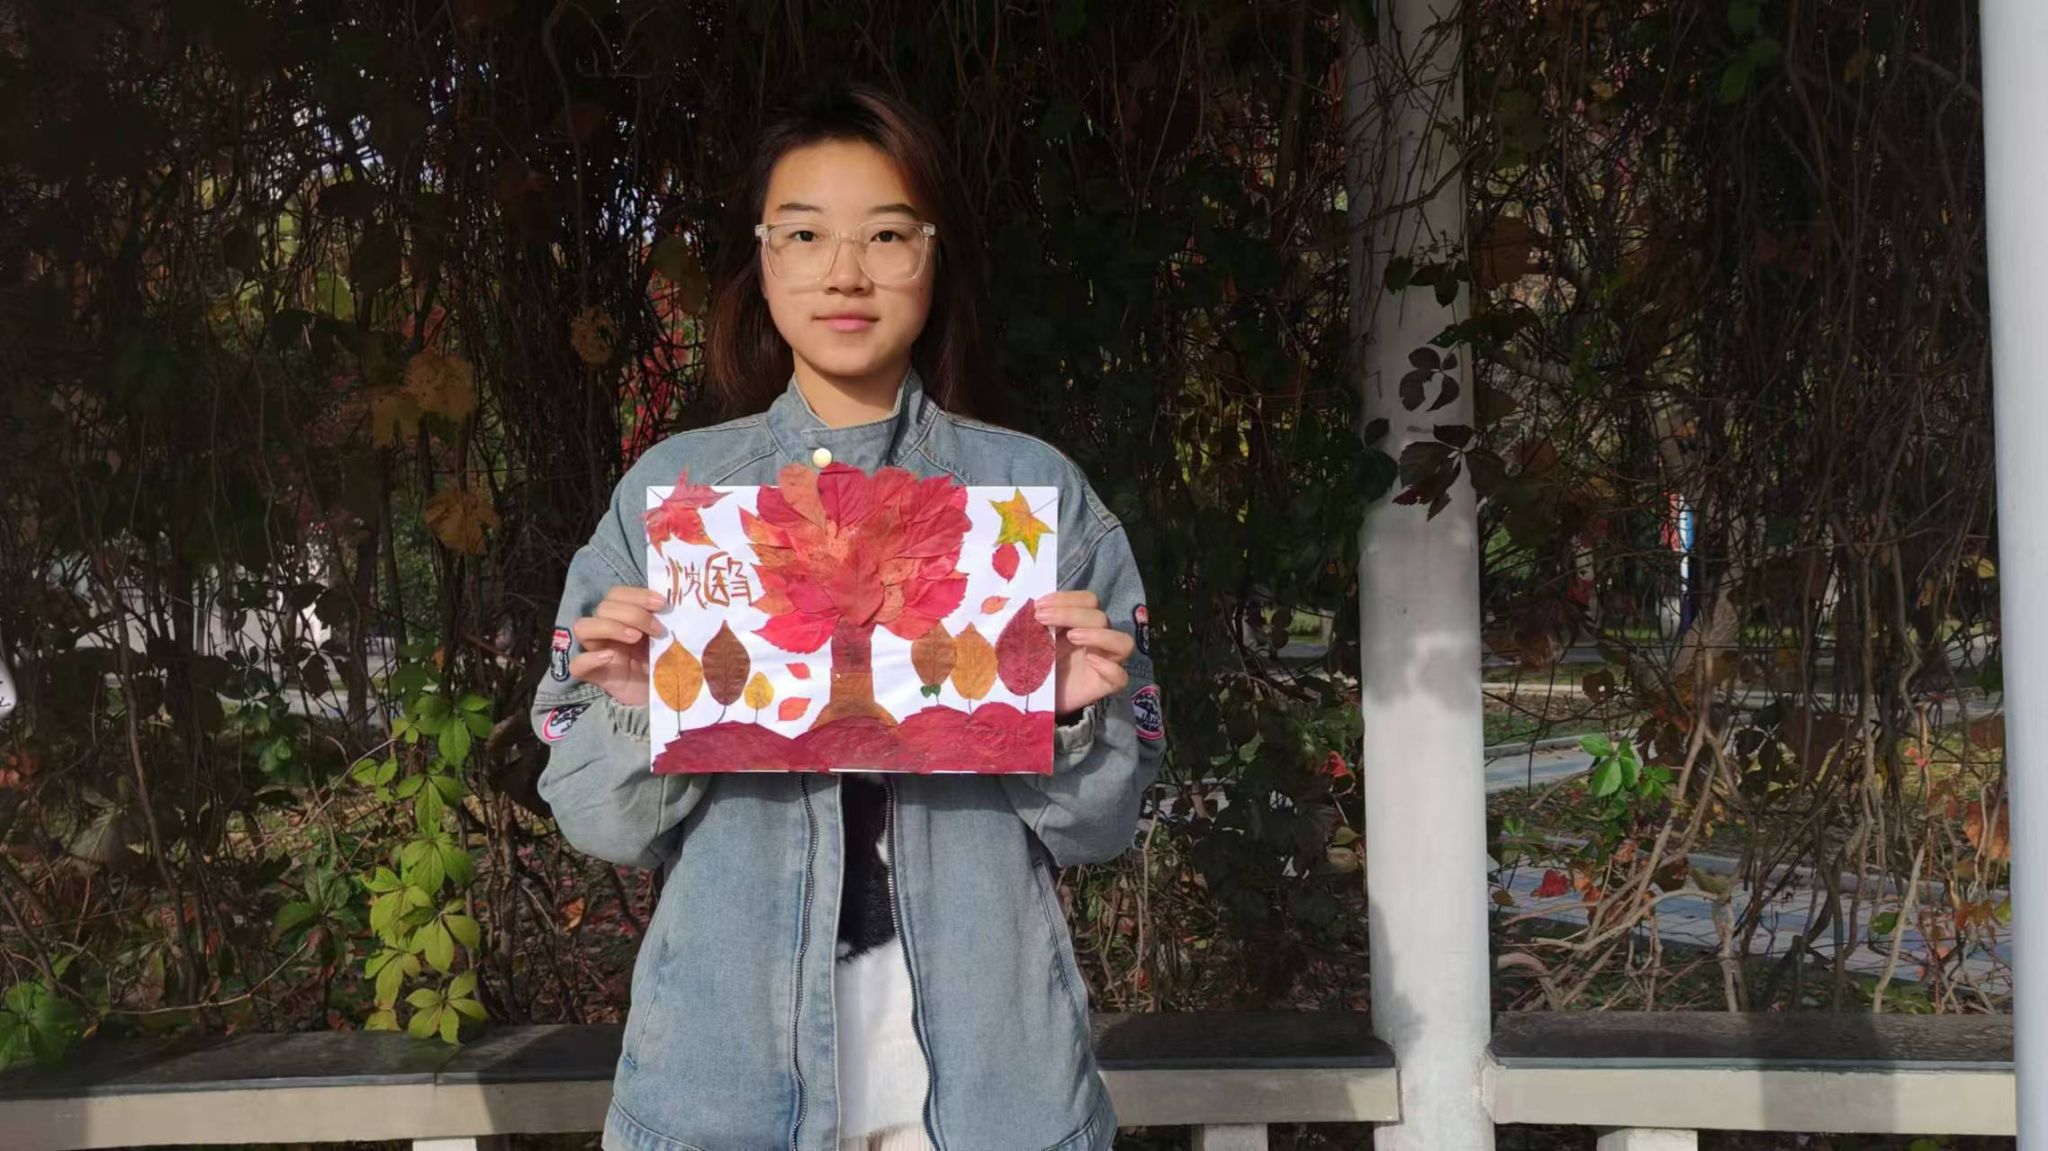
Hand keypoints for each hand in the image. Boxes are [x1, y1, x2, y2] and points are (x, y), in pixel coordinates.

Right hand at [567, 586, 667, 707]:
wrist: (666, 696)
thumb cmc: (667, 662)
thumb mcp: (669, 638)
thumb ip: (667, 621)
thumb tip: (677, 604)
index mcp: (623, 617)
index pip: (616, 594)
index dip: (637, 595)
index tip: (662, 604)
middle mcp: (607, 631)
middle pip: (603, 607)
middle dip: (633, 614)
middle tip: (658, 629)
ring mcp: (598, 652)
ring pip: (583, 627)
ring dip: (610, 627)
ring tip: (636, 638)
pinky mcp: (595, 676)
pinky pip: (576, 665)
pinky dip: (590, 658)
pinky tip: (610, 657)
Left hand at [1034, 591, 1134, 716]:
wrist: (1032, 699)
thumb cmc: (1034, 665)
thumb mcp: (1029, 639)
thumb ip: (1029, 620)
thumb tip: (1014, 599)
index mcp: (1081, 624)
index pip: (1088, 601)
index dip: (1066, 598)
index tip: (1038, 606)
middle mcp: (1097, 640)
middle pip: (1100, 617)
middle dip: (1070, 613)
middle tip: (1042, 619)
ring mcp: (1105, 663)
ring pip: (1123, 642)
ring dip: (1098, 635)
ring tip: (1071, 637)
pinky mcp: (1104, 686)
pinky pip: (1121, 677)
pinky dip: (1109, 668)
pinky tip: (1091, 662)